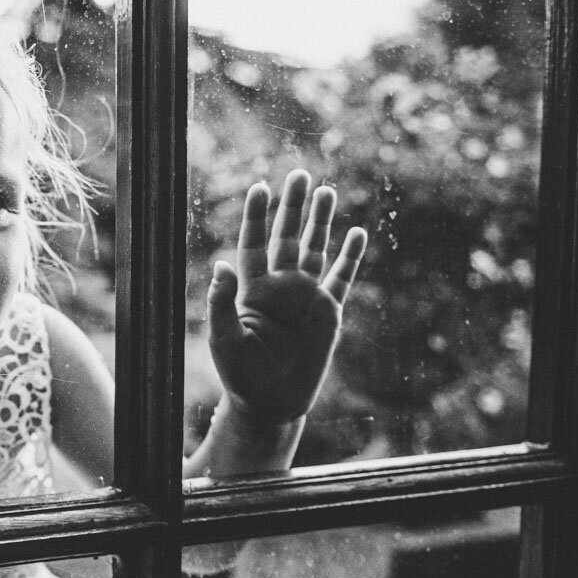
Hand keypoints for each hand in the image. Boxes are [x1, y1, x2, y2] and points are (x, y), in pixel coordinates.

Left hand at [207, 170, 367, 425]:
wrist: (271, 402)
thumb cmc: (240, 374)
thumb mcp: (225, 339)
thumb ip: (221, 302)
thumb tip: (220, 264)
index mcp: (252, 289)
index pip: (254, 243)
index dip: (257, 216)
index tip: (259, 186)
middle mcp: (280, 287)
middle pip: (288, 237)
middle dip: (293, 207)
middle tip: (299, 175)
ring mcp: (306, 297)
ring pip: (317, 250)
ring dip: (322, 222)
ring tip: (328, 191)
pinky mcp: (328, 313)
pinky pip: (341, 278)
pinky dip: (350, 257)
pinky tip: (357, 233)